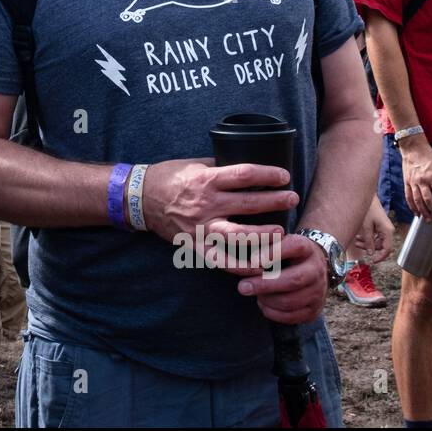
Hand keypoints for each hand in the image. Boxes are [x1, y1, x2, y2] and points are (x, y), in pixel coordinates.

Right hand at [143, 159, 297, 276]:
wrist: (139, 198)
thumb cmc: (168, 178)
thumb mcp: (194, 165)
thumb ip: (220, 168)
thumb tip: (247, 171)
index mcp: (205, 180)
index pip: (244, 175)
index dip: (268, 175)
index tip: (284, 176)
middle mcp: (205, 205)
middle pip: (249, 203)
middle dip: (275, 201)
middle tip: (292, 199)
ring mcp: (200, 228)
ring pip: (240, 235)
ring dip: (264, 234)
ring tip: (282, 231)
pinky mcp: (195, 245)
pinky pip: (222, 260)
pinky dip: (242, 265)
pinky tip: (260, 265)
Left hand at [240, 234, 326, 323]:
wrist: (312, 267)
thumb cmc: (284, 253)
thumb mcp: (276, 242)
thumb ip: (259, 243)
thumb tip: (232, 248)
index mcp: (306, 248)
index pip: (295, 246)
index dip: (273, 253)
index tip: (253, 260)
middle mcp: (316, 269)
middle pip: (293, 280)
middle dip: (264, 285)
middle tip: (242, 287)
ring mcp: (318, 291)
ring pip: (291, 301)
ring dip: (267, 300)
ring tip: (254, 294)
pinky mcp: (314, 310)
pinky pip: (292, 317)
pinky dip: (273, 313)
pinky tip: (263, 303)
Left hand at [352, 199, 393, 263]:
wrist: (368, 198)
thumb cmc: (368, 209)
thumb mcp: (366, 226)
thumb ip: (368, 240)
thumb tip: (370, 253)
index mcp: (388, 231)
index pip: (387, 249)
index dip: (381, 257)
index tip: (373, 261)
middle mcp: (388, 231)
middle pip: (381, 246)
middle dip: (369, 247)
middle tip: (357, 244)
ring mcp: (385, 229)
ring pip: (377, 242)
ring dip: (366, 242)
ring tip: (356, 240)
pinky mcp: (380, 227)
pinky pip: (375, 236)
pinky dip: (368, 237)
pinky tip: (359, 236)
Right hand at [398, 136, 431, 220]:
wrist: (412, 148)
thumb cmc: (429, 156)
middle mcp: (422, 181)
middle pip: (429, 200)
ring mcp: (413, 182)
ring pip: (418, 201)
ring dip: (424, 212)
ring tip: (429, 220)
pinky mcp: (407, 183)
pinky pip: (409, 197)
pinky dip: (413, 207)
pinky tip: (417, 213)